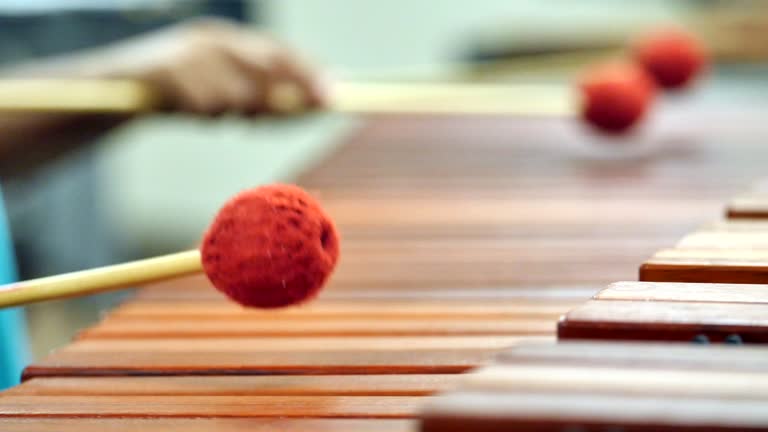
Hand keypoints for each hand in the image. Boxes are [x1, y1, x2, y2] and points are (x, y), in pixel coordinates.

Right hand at [91, 18, 328, 114]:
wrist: (107, 92)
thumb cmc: (174, 97)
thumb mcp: (220, 97)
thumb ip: (261, 102)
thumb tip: (308, 110)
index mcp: (227, 40)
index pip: (279, 52)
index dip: (309, 73)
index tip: (332, 97)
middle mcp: (213, 38)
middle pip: (268, 65)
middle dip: (288, 94)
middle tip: (296, 113)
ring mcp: (190, 51)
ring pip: (237, 93)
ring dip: (228, 112)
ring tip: (203, 112)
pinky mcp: (167, 69)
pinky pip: (204, 104)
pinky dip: (201, 114)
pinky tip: (183, 109)